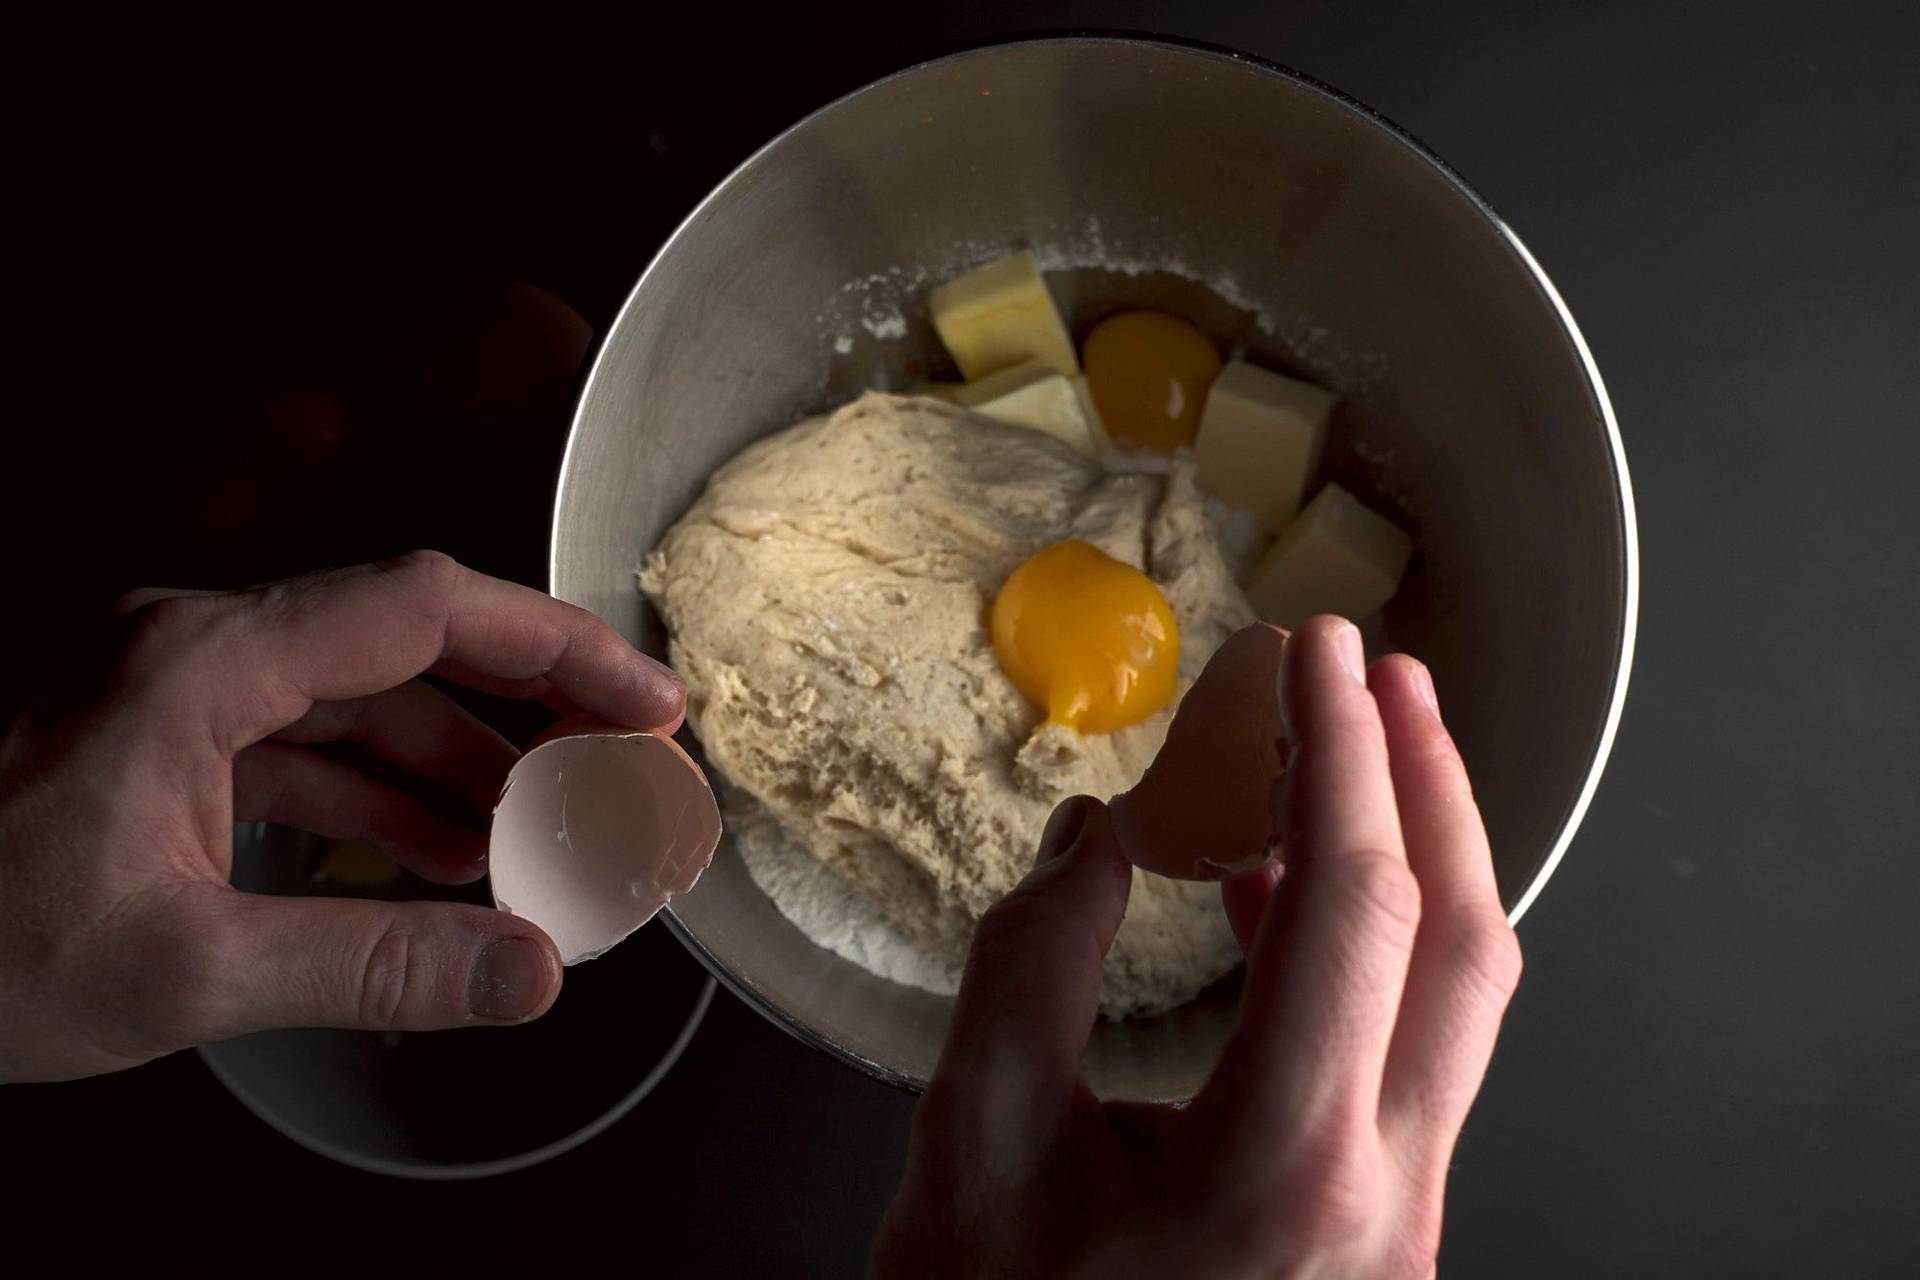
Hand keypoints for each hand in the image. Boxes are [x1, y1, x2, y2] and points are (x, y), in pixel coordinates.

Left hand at [0, 551, 684, 1082]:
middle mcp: (192, 650)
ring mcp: (174, 693)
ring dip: (460, 764)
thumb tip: (528, 973)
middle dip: (526, 703)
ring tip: (545, 833)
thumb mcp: (180, 971)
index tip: (642, 701)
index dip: (555, 648)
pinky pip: (306, 746)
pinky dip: (386, 797)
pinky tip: (443, 855)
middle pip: (406, 641)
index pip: (422, 609)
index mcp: (198, 663)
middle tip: (621, 758)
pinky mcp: (161, 743)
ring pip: (360, 700)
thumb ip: (371, 967)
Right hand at [872, 616, 1521, 1277]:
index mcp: (1286, 1167)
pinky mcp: (1383, 1234)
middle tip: (1381, 675)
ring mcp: (1400, 1226)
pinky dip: (1373, 954)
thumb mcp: (976, 1147)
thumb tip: (1091, 840)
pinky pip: (1413, 1060)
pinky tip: (1287, 907)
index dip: (1338, 753)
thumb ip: (1030, 968)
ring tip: (1353, 761)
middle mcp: (1382, 1199)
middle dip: (1427, 782)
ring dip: (1418, 862)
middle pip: (1462, 942)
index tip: (1317, 658)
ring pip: (1459, 1002)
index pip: (1354, 903)